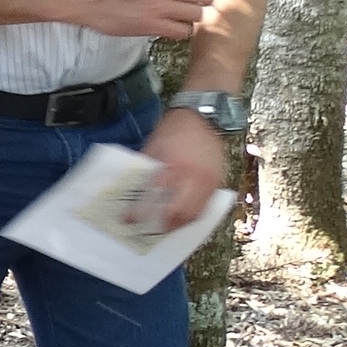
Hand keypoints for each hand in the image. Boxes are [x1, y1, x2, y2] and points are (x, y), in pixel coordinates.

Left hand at [138, 106, 228, 230]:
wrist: (204, 116)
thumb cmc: (173, 130)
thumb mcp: (153, 148)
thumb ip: (145, 170)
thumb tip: (130, 192)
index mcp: (172, 166)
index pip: (153, 196)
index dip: (140, 212)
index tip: (129, 220)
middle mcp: (192, 176)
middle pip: (177, 212)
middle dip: (162, 225)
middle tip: (150, 230)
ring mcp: (208, 181)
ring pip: (194, 214)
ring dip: (179, 224)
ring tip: (166, 228)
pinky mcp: (218, 182)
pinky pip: (205, 206)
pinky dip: (193, 215)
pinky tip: (182, 218)